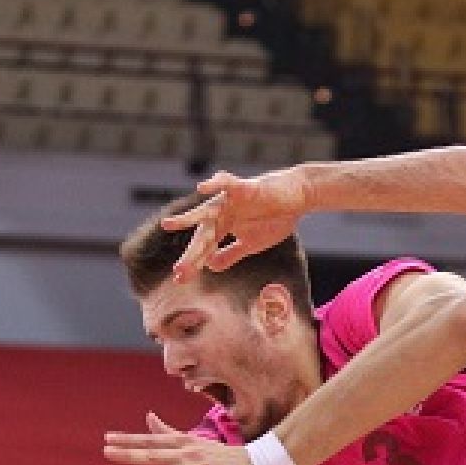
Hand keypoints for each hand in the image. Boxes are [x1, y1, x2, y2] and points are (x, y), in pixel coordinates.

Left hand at [104, 412, 262, 464]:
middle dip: (130, 453)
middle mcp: (190, 454)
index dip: (130, 439)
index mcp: (184, 443)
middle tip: (107, 451)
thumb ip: (169, 432)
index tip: (108, 438)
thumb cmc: (222, 456)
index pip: (152, 439)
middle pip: (155, 453)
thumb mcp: (194, 440)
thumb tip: (148, 416)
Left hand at [162, 168, 312, 281]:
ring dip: (187, 218)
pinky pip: (227, 184)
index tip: (180, 280)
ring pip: (207, 210)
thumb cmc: (275, 217)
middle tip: (179, 271)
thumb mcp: (251, 244)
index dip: (193, 263)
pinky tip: (201, 188)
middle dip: (192, 253)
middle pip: (203, 235)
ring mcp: (231, 200)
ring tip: (167, 225)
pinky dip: (215, 184)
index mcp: (223, 227)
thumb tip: (209, 267)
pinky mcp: (245, 187)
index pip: (205, 248)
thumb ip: (230, 254)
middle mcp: (222, 213)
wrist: (298, 197)